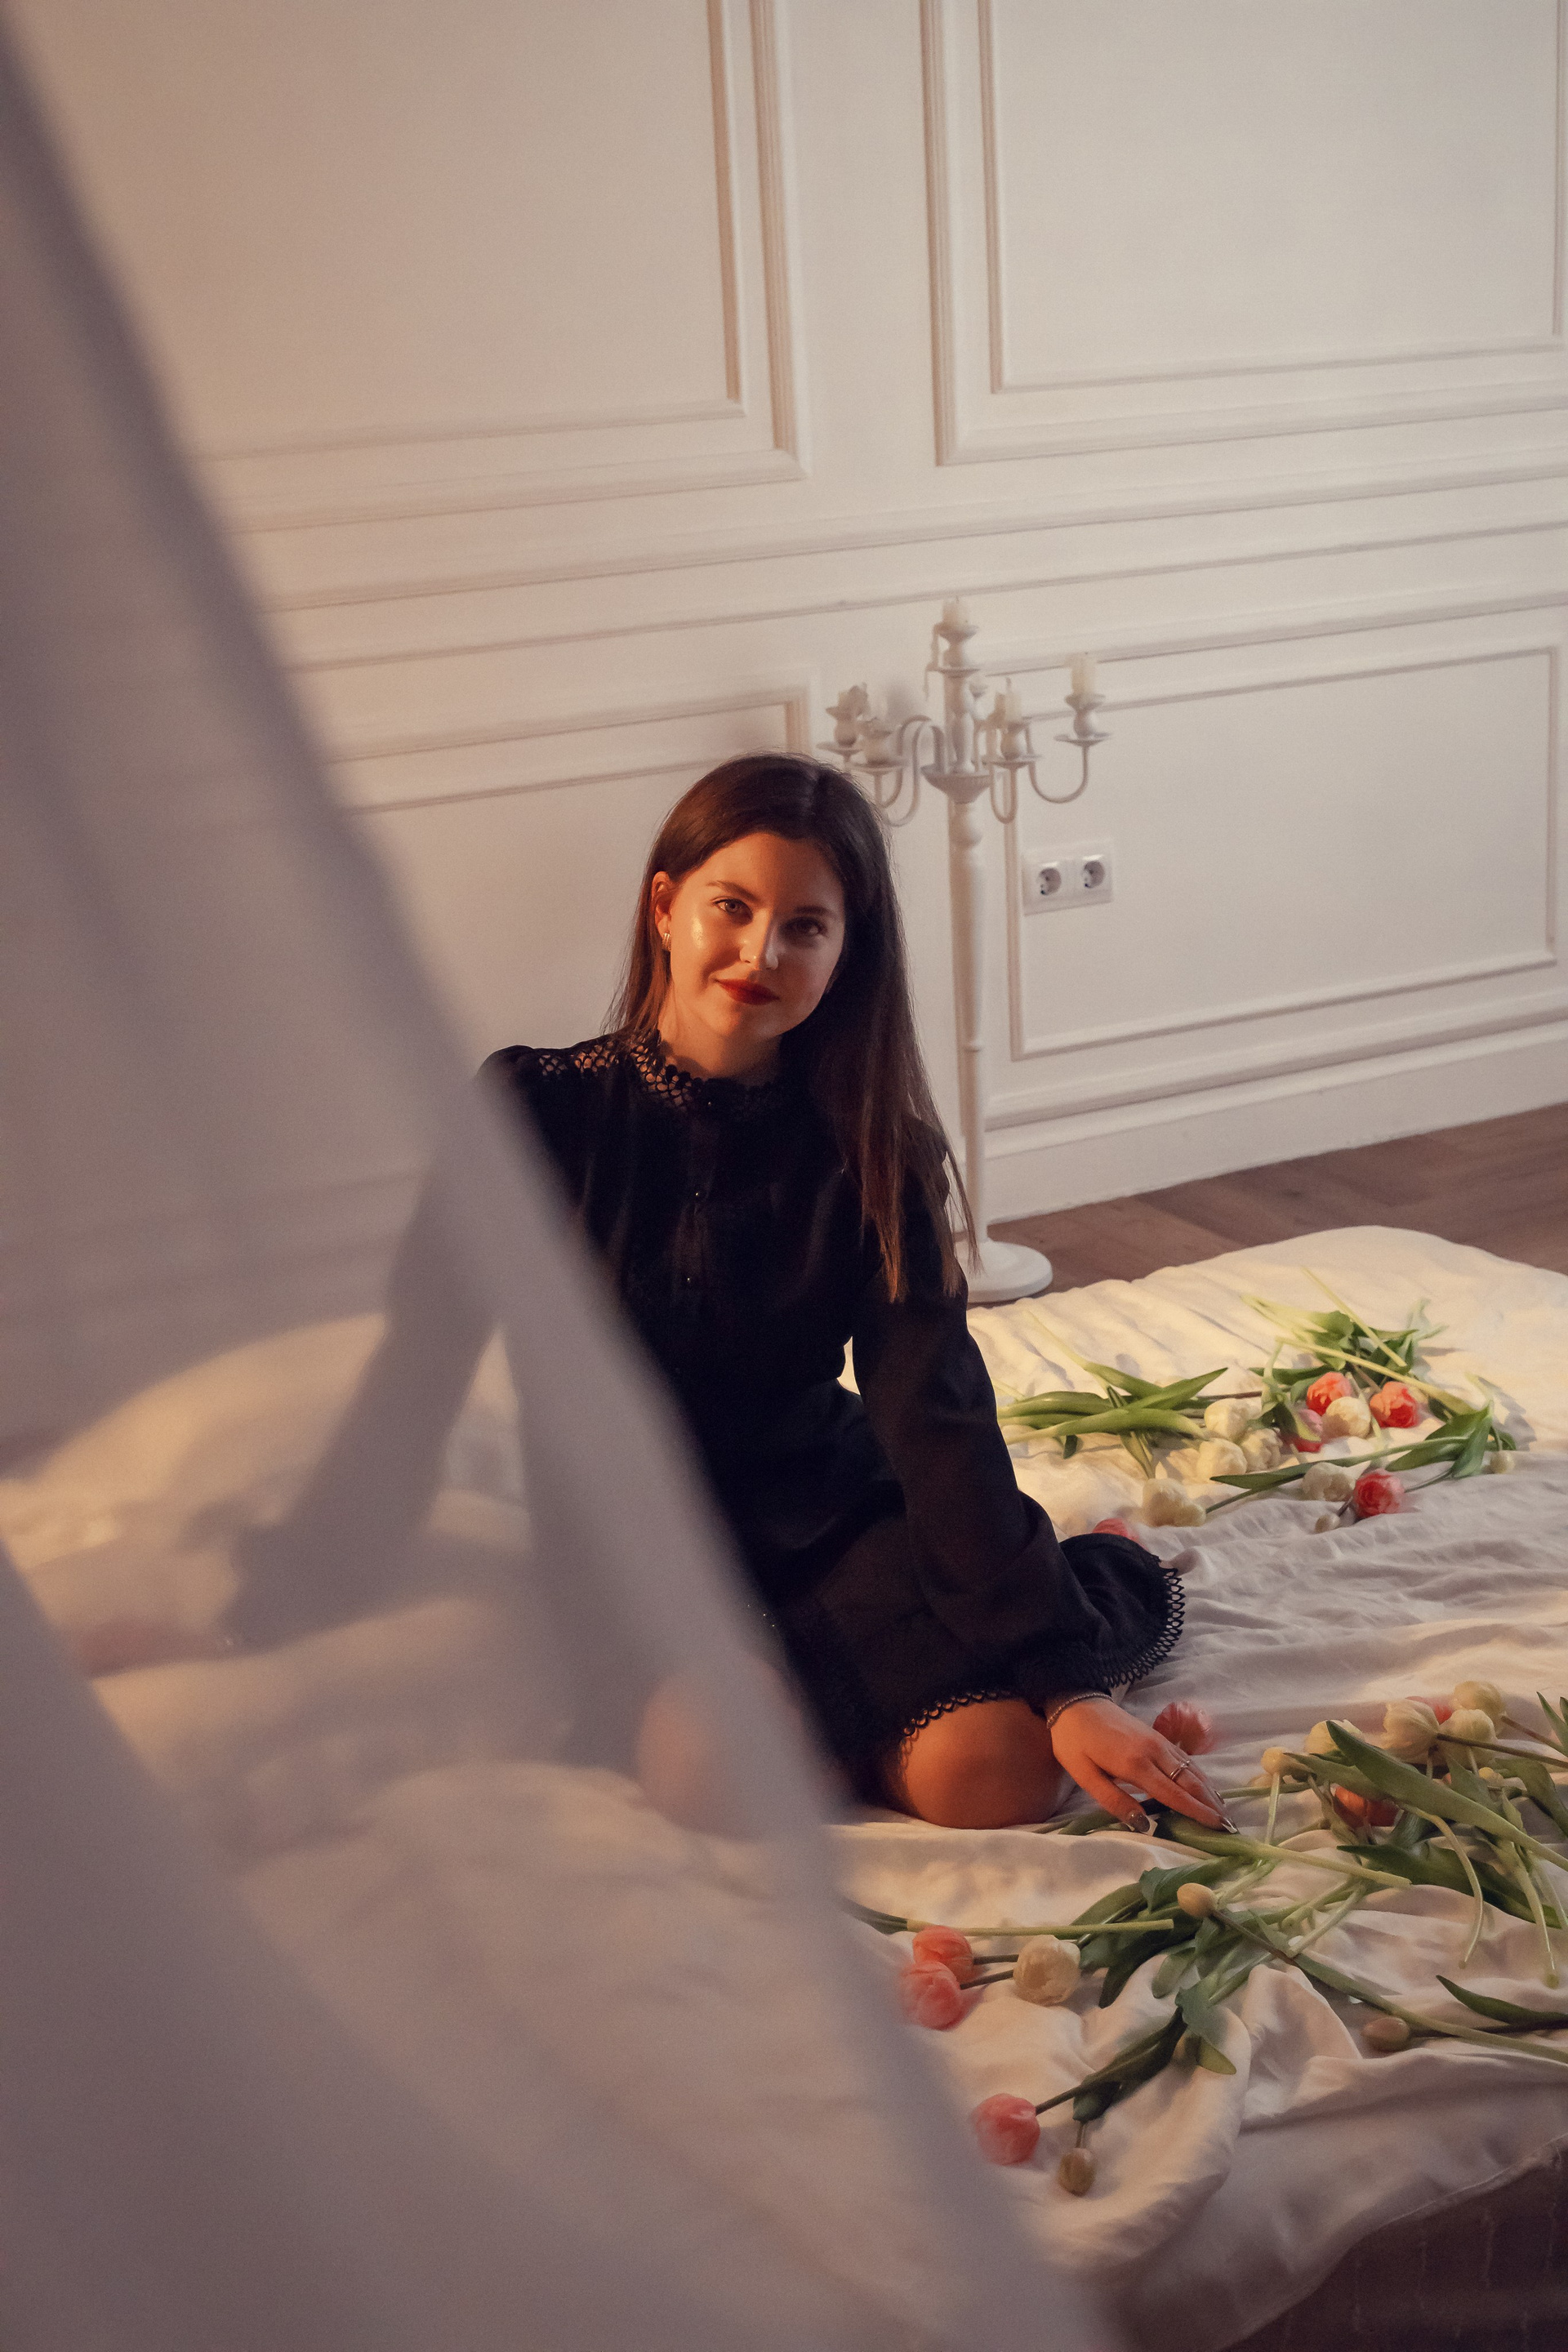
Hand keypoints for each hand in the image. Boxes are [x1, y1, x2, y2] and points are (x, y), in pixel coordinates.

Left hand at [1048, 1697, 1234, 1831]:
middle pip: (1191, 1781)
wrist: (1076, 1703)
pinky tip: (1206, 1787)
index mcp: (1135, 1764)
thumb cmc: (1075, 1743)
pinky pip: (1185, 1759)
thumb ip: (1114, 1801)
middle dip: (1212, 1805)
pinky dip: (1199, 1776)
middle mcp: (1154, 1752)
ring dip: (1210, 1791)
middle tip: (1230, 1827)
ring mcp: (1158, 1742)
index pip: (1174, 1794)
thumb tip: (1143, 1825)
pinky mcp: (1157, 1737)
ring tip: (1224, 1812)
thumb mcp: (1085, 1775)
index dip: (1197, 1812)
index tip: (1218, 1828)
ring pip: (1192, 1769)